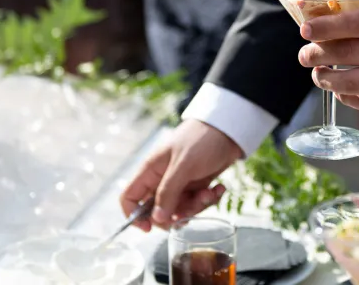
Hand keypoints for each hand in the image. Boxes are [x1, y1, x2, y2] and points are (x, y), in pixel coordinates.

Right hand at [119, 119, 239, 231]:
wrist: (229, 129)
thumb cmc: (201, 140)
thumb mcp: (183, 165)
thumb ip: (168, 192)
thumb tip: (157, 219)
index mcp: (151, 171)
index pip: (129, 198)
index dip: (134, 216)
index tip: (149, 228)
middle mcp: (162, 179)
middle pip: (158, 211)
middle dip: (175, 214)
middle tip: (190, 210)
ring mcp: (180, 183)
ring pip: (180, 210)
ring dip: (197, 207)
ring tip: (210, 193)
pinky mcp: (197, 185)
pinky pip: (198, 203)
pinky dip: (209, 199)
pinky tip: (219, 189)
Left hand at [298, 0, 358, 114]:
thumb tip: (342, 6)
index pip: (356, 22)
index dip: (326, 27)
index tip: (305, 29)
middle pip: (349, 52)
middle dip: (318, 54)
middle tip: (304, 54)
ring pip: (353, 80)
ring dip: (327, 78)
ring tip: (318, 74)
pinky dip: (348, 96)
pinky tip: (340, 89)